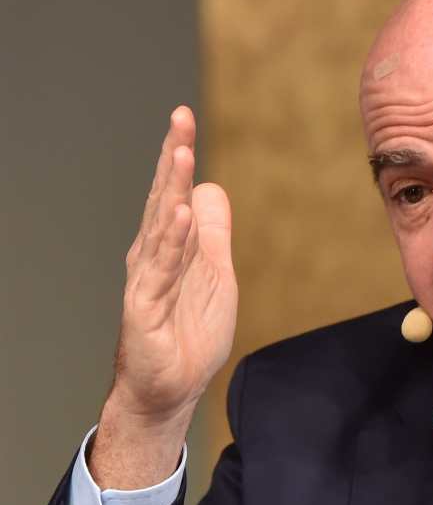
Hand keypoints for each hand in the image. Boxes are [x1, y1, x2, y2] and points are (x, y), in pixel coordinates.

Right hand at [90, 106, 237, 488]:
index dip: (178, 155)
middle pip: (164, 198)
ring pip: (162, 227)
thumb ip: (212, 233)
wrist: (171, 388)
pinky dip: (172, 242)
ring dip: (172, 190)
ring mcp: (147, 280)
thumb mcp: (214, 274)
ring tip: (182, 154)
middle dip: (173, 157)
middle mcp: (152, 256)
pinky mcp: (146, 308)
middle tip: (180, 117)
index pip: (174, 192)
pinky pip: (162, 270)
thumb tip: (212, 188)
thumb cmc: (190, 331)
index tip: (183, 116)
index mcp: (168, 246)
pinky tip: (180, 215)